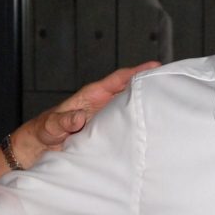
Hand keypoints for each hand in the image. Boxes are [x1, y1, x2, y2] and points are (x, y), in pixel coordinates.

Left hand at [11, 63, 157, 166]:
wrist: (42, 147)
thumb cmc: (45, 131)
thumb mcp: (52, 126)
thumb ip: (63, 121)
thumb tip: (78, 119)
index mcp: (92, 95)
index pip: (118, 79)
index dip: (136, 72)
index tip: (154, 66)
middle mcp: (103, 103)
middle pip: (131, 89)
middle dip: (150, 84)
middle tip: (172, 81)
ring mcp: (108, 117)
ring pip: (132, 107)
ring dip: (148, 104)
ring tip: (171, 102)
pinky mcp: (109, 131)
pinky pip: (127, 124)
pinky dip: (140, 123)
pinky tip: (155, 127)